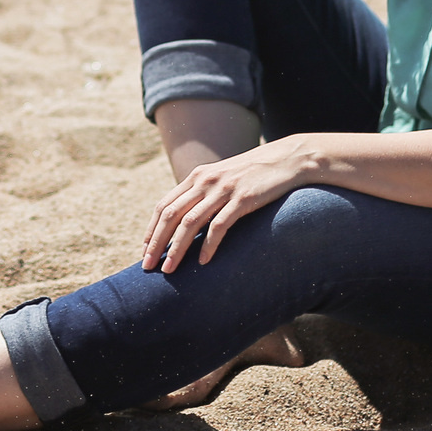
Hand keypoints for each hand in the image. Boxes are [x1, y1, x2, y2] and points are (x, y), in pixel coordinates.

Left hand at [139, 136, 317, 272]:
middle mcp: (205, 181)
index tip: (145, 250)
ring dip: (176, 249)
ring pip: (190, 223)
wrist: (286, 159)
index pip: (164, 205)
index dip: (151, 229)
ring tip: (169, 270)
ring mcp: (223, 189)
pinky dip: (209, 245)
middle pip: (171, 215)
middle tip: (148, 266)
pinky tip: (204, 262)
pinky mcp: (243, 199)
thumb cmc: (253, 174)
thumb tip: (186, 222)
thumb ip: (203, 194)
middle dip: (156, 243)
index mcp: (197, 176)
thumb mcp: (222, 178)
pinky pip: (219, 226)